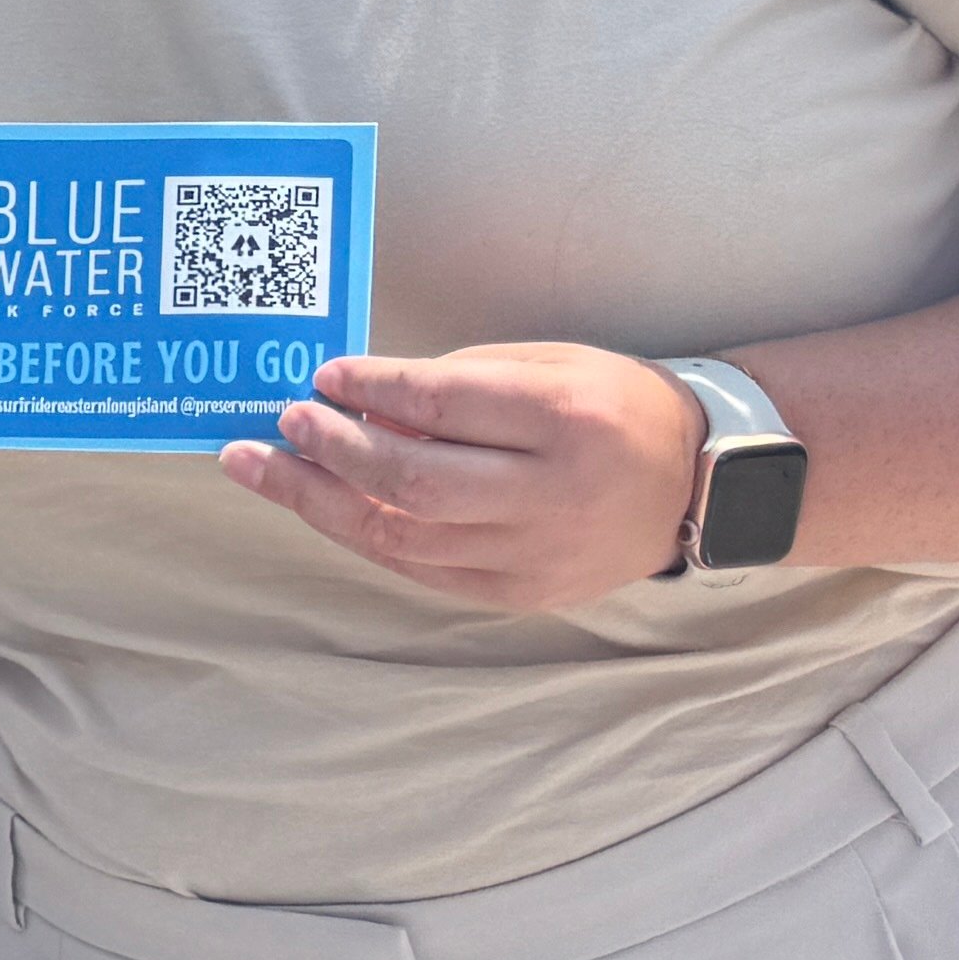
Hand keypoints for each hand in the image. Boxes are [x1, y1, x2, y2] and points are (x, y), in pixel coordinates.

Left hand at [219, 343, 706, 611]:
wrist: (694, 485)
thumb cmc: (611, 408)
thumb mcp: (548, 367)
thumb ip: (457, 383)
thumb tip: (357, 401)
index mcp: (567, 419)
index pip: (443, 404)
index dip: (372, 390)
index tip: (323, 376)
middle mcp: (553, 494)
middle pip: (413, 481)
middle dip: (332, 452)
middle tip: (284, 422)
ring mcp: (535, 554)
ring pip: (403, 535)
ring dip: (321, 501)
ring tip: (264, 467)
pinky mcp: (519, 593)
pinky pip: (419, 567)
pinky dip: (362, 533)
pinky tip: (320, 504)